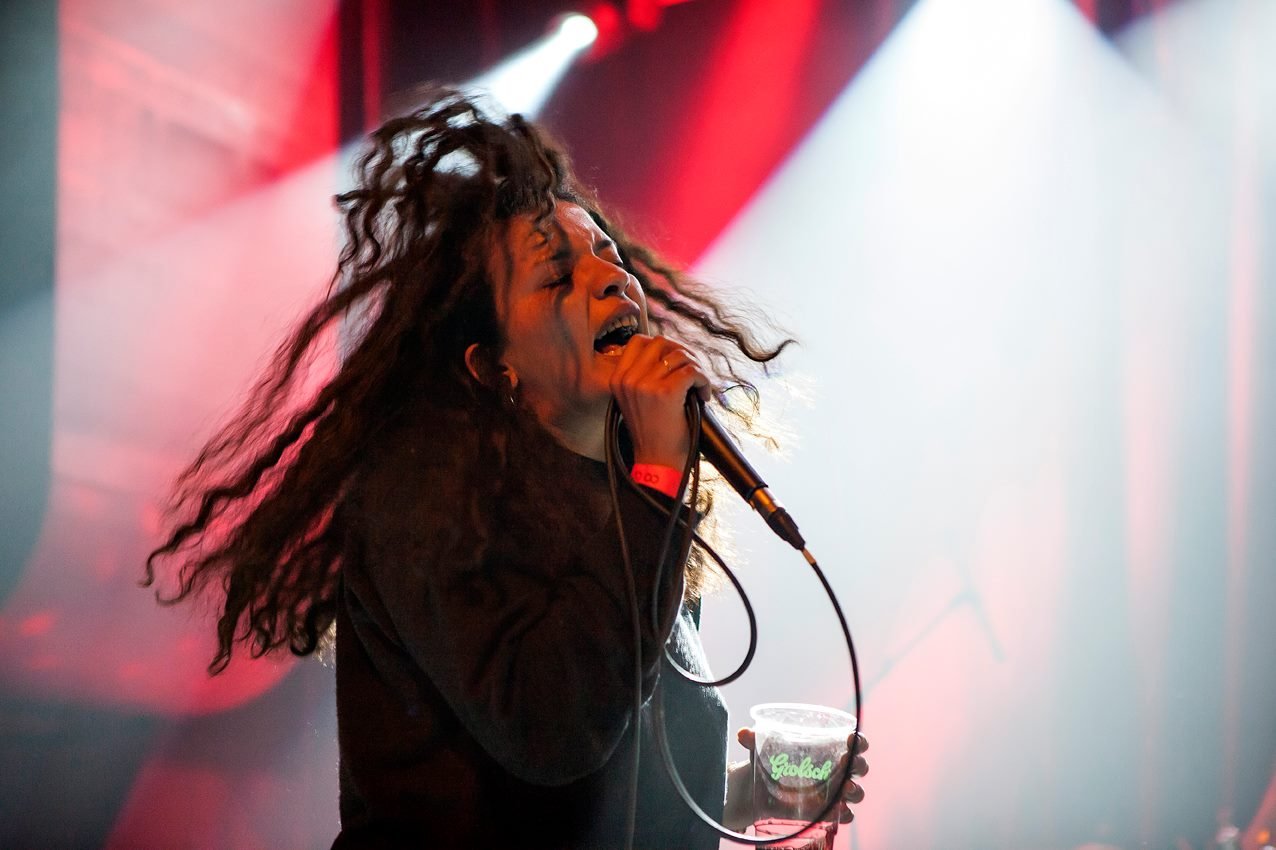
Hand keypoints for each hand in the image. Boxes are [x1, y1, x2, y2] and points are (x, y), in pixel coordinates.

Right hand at [608, 334, 710, 468]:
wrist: (656, 462)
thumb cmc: (652, 433)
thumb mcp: (636, 400)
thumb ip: (643, 375)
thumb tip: (670, 351)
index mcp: (618, 379)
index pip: (639, 341)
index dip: (663, 346)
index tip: (676, 360)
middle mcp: (629, 379)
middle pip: (661, 342)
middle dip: (683, 352)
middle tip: (693, 370)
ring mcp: (646, 385)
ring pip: (680, 355)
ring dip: (697, 367)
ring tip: (699, 386)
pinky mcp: (666, 393)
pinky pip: (693, 371)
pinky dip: (704, 381)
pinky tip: (704, 396)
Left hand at [737, 727, 868, 823]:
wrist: (759, 787)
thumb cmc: (770, 760)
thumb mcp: (762, 748)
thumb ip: (754, 739)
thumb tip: (742, 734)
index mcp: (829, 748)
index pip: (855, 743)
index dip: (858, 741)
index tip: (851, 739)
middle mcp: (837, 769)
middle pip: (860, 767)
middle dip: (858, 765)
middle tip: (845, 763)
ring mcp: (834, 792)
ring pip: (856, 792)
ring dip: (854, 790)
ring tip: (844, 789)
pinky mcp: (826, 811)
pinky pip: (844, 815)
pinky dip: (843, 813)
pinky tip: (835, 811)